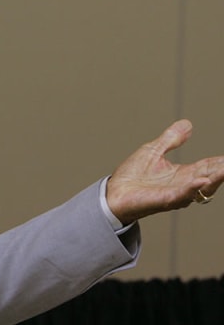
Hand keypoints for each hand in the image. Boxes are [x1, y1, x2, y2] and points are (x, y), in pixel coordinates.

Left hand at [106, 119, 223, 224]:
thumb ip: (171, 139)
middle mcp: (184, 185)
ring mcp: (176, 194)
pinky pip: (182, 195)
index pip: (209, 166)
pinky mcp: (164, 200)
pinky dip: (192, 188)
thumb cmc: (131, 176)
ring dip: (216, 178)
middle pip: (211, 177)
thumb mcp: (153, 151)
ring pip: (202, 187)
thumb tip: (187, 124)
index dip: (222, 161)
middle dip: (223, 170)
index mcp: (183, 174)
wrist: (113, 193)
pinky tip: (201, 180)